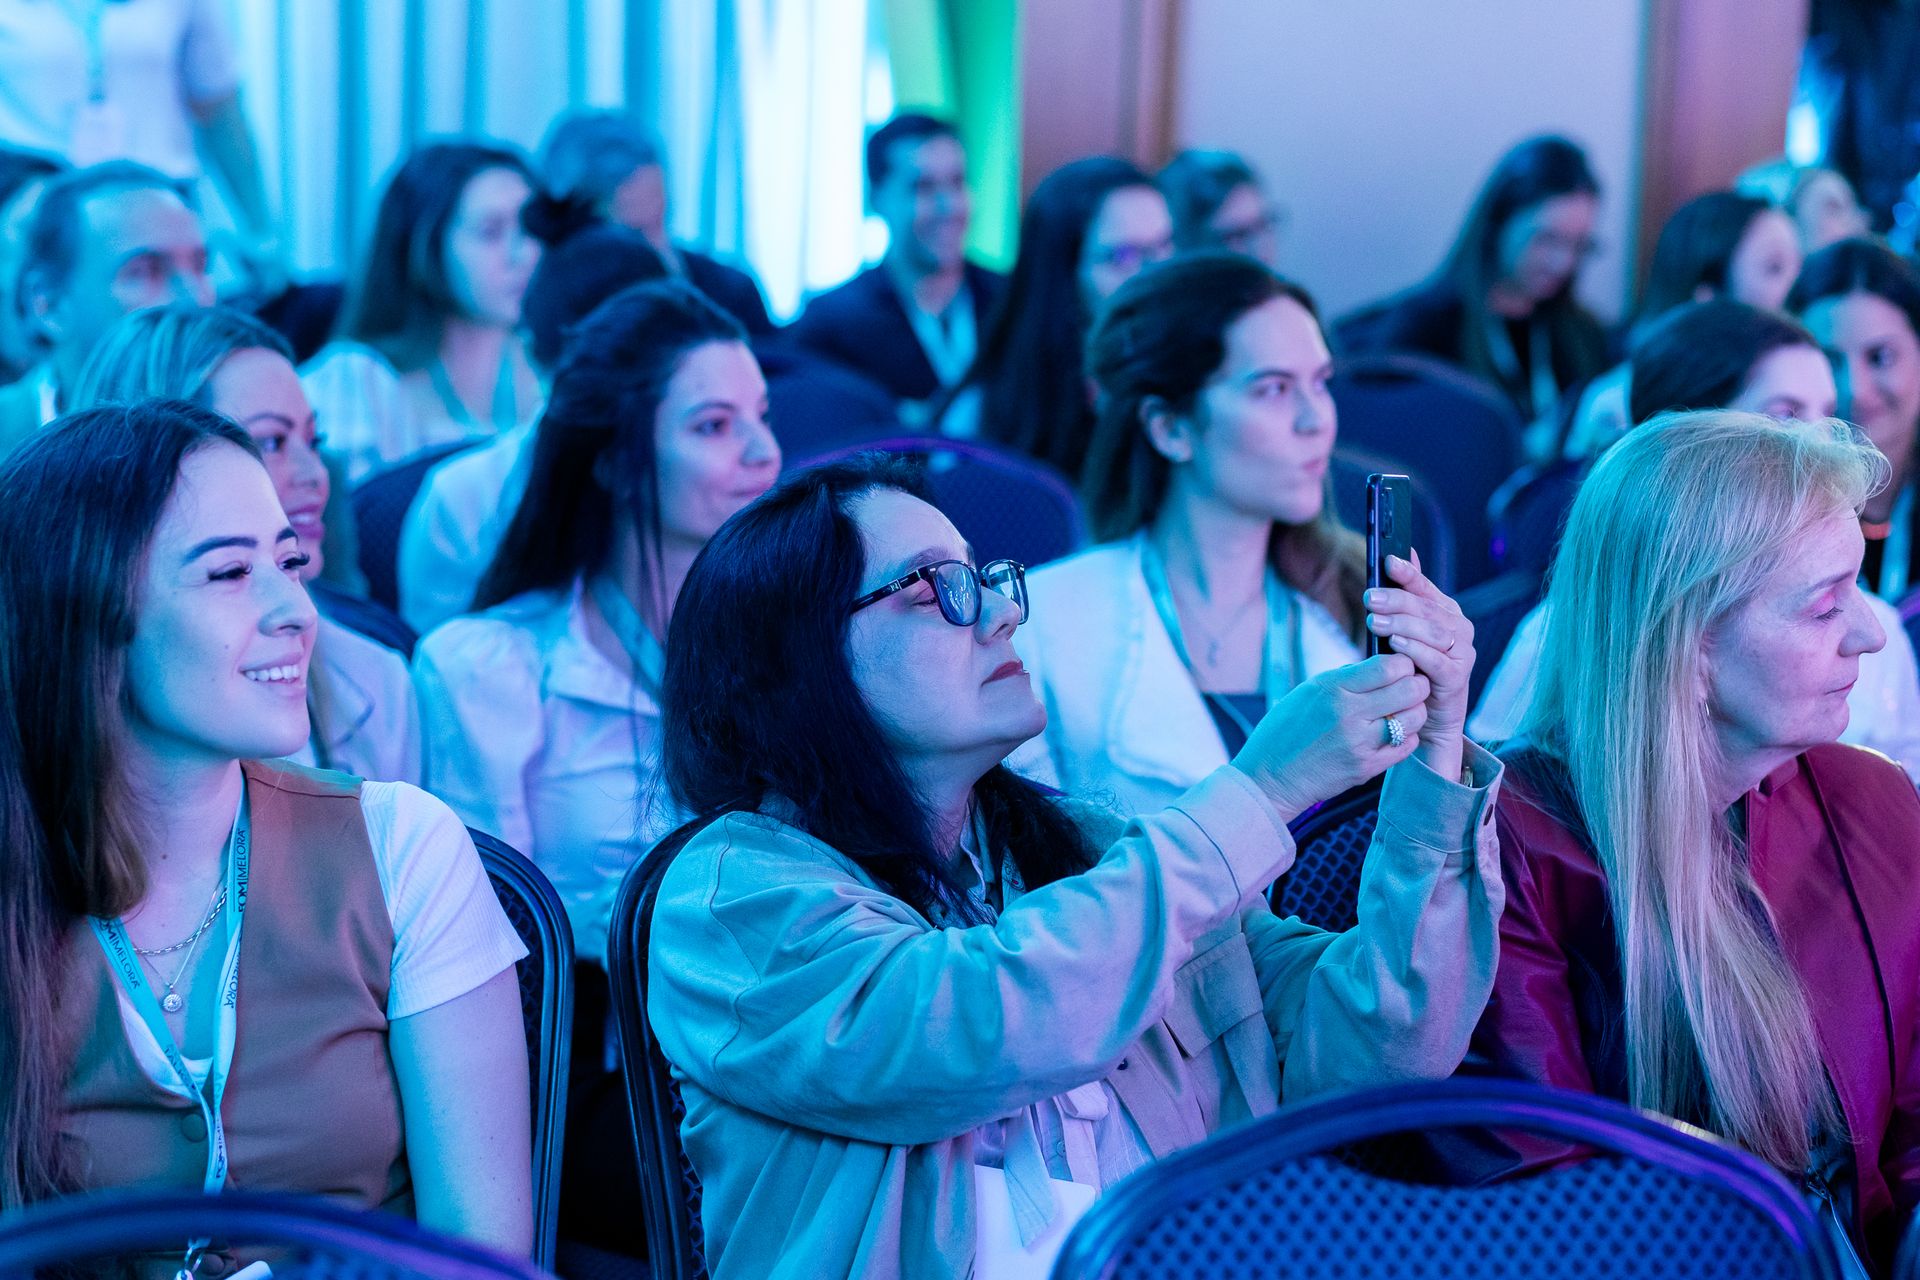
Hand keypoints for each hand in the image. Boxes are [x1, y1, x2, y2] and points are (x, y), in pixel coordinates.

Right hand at [1231, 654, 1431, 825]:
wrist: (1270, 777)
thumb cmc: (1287, 729)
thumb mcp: (1310, 691)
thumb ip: (1347, 679)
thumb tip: (1384, 665)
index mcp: (1333, 688)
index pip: (1390, 666)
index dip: (1403, 664)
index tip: (1399, 668)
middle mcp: (1349, 714)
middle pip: (1411, 689)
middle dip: (1416, 685)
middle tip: (1409, 688)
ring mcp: (1360, 743)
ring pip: (1415, 718)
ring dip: (1414, 712)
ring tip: (1401, 712)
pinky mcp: (1366, 768)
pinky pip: (1407, 746)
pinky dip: (1407, 737)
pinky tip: (1393, 733)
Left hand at [1363, 550, 1473, 778]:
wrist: (1427, 718)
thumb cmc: (1411, 669)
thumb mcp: (1403, 631)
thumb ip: (1405, 597)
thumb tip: (1402, 554)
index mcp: (1446, 612)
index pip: (1425, 587)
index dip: (1408, 574)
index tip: (1388, 561)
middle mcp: (1459, 629)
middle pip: (1426, 609)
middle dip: (1396, 600)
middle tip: (1369, 598)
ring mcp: (1462, 653)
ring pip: (1431, 632)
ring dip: (1402, 624)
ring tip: (1375, 621)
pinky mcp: (1458, 678)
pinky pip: (1435, 660)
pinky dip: (1415, 651)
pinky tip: (1395, 645)